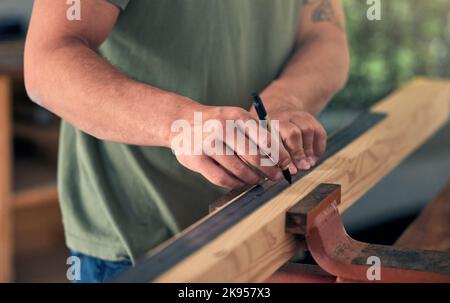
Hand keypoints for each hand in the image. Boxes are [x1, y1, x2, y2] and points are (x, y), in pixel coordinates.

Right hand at [171, 105, 293, 188]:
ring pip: (239, 170)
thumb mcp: (236, 119)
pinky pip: (221, 178)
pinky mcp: (195, 159)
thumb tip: (280, 157)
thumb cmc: (217, 123)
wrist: (181, 122)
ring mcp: (207, 144)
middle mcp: (222, 128)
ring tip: (259, 180)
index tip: (287, 165)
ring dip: (253, 179)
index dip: (280, 155)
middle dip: (270, 171)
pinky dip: (235, 183)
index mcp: (237, 117)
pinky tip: (241, 182)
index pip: (266, 139)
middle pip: (255, 157)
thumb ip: (255, 133)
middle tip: (278, 177)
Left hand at [258, 86, 326, 171]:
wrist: (277, 110)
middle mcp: (280, 118)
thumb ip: (272, 159)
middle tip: (302, 167)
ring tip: (308, 163)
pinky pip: (318, 131)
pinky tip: (314, 157)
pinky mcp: (308, 117)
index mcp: (264, 127)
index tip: (290, 171)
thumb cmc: (267, 138)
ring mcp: (295, 115)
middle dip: (298, 153)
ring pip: (307, 130)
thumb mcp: (263, 146)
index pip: (273, 141)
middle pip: (292, 133)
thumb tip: (292, 172)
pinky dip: (319, 147)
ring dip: (309, 150)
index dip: (282, 157)